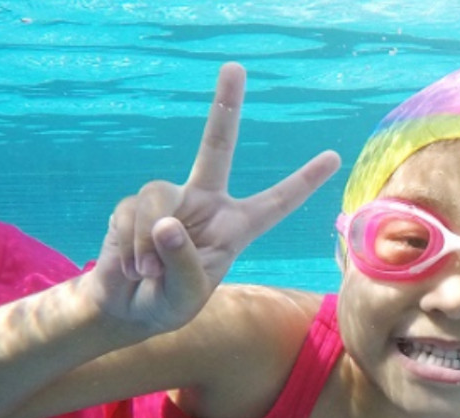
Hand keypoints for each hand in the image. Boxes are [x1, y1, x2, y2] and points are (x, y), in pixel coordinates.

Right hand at [83, 62, 340, 334]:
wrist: (125, 308)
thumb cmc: (167, 305)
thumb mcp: (186, 296)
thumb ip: (183, 263)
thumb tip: (166, 222)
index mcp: (235, 228)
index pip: (274, 203)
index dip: (302, 182)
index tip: (333, 157)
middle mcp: (205, 205)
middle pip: (217, 147)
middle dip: (225, 107)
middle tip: (235, 67)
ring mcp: (169, 201)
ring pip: (158, 196)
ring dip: (149, 239)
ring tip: (146, 273)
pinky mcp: (135, 205)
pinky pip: (131, 213)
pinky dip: (130, 245)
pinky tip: (131, 267)